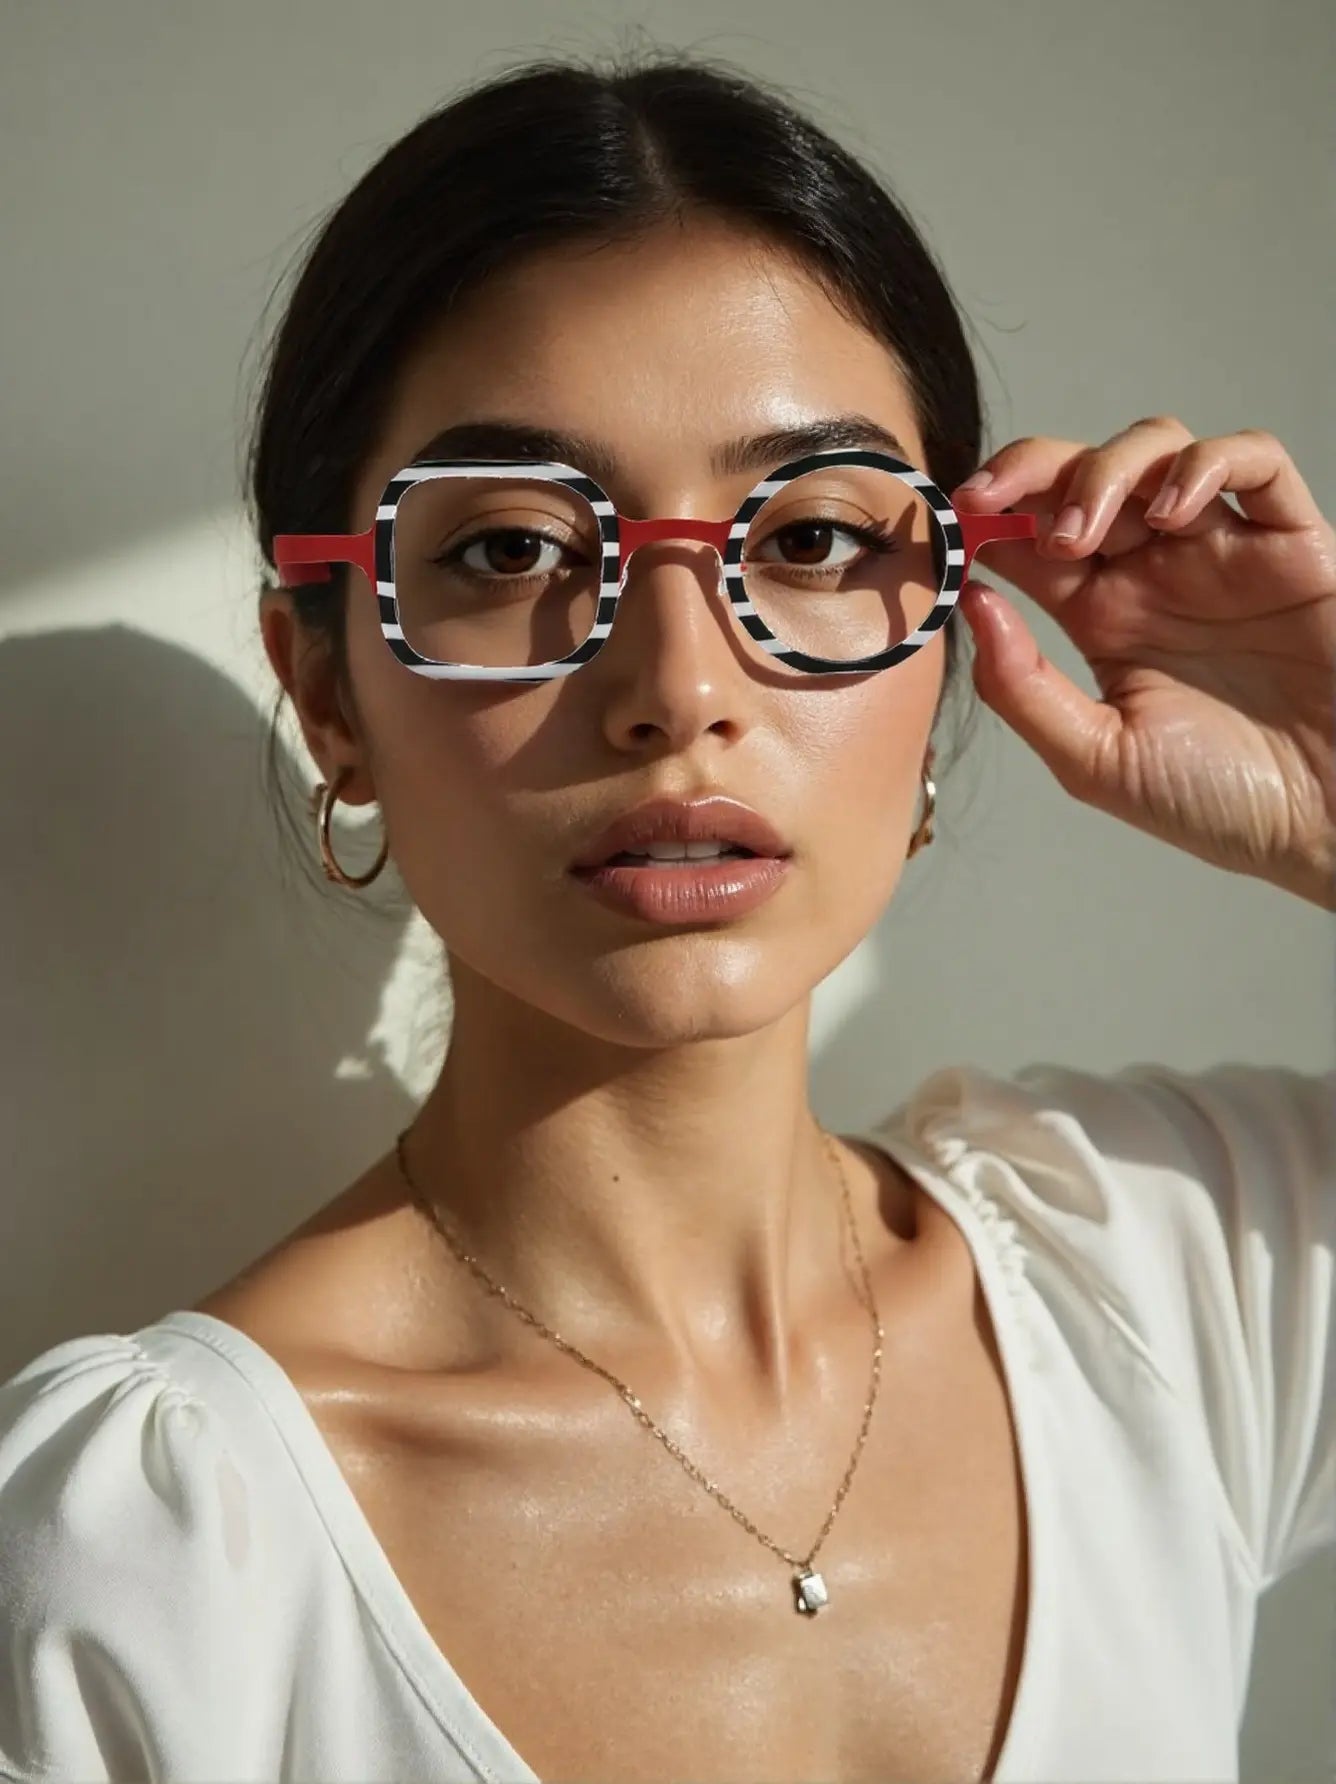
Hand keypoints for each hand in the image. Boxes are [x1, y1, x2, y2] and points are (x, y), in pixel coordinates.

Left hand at [950, 417, 1335, 907]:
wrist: (1329, 823)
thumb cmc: (1220, 804)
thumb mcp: (1096, 760)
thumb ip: (1024, 687)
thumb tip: (970, 601)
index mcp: (1101, 617)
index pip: (1028, 537)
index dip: (986, 517)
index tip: (949, 523)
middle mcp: (1155, 572)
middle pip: (1081, 474)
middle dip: (1029, 469)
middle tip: (992, 498)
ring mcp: (1222, 551)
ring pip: (1157, 449)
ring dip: (1107, 469)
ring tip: (1084, 532)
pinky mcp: (1292, 545)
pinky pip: (1257, 463)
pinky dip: (1209, 464)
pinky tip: (1174, 511)